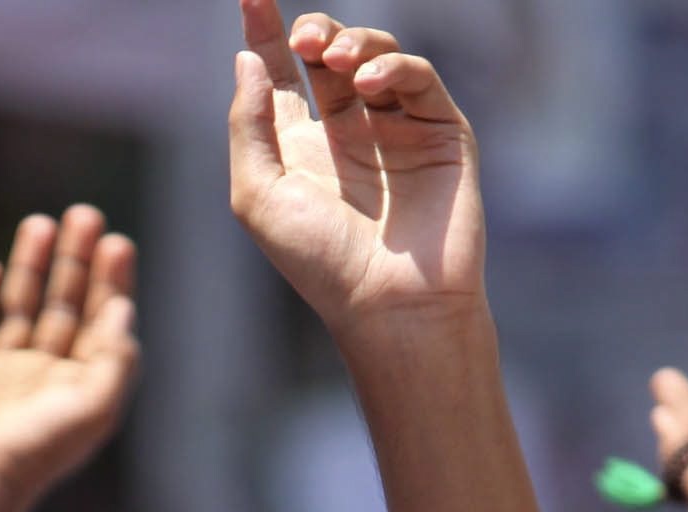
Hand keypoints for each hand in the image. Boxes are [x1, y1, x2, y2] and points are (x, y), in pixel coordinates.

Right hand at [0, 207, 139, 505]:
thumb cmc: (38, 449)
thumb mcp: (95, 407)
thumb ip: (116, 357)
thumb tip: (124, 307)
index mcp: (78, 384)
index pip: (100, 322)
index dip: (110, 281)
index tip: (117, 243)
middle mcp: (42, 375)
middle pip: (64, 305)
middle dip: (75, 261)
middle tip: (85, 215)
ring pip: (19, 306)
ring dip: (30, 265)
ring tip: (40, 223)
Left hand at [225, 12, 484, 333]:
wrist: (389, 303)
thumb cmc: (318, 262)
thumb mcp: (258, 193)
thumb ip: (249, 124)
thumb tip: (247, 58)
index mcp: (302, 147)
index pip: (282, 74)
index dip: (266, 32)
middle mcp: (349, 132)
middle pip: (328, 55)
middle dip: (313, 32)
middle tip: (302, 38)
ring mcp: (397, 129)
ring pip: (375, 57)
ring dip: (353, 44)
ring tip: (333, 58)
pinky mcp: (440, 131)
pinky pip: (418, 78)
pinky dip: (394, 68)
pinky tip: (369, 83)